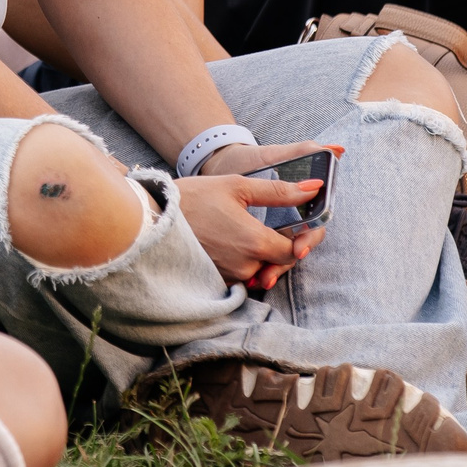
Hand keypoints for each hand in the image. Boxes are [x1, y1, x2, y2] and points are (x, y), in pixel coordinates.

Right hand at [177, 141, 333, 291]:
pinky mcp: (215, 280)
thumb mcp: (238, 186)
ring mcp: (229, 276)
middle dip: (284, 248)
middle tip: (279, 228)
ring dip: (264, 256)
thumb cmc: (194, 197)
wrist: (153, 217)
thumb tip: (314, 188)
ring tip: (253, 232)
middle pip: (278, 263)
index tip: (303, 228)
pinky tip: (236, 244)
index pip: (294, 251)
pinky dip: (245, 263)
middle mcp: (244, 266)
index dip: (303, 240)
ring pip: (260, 270)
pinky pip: (241, 276)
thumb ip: (280, 191)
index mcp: (254, 242)